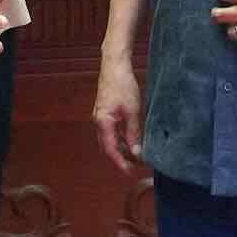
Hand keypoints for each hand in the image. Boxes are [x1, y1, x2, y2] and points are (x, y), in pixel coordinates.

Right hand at [91, 52, 142, 173]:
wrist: (115, 65)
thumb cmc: (122, 85)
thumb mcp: (132, 111)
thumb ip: (134, 133)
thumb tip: (137, 152)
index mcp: (103, 123)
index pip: (111, 150)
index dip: (120, 163)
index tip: (130, 172)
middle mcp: (98, 122)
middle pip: (107, 147)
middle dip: (120, 158)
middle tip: (135, 166)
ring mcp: (100, 116)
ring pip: (109, 139)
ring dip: (120, 148)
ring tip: (135, 155)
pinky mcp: (105, 111)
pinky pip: (111, 130)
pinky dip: (119, 138)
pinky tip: (130, 139)